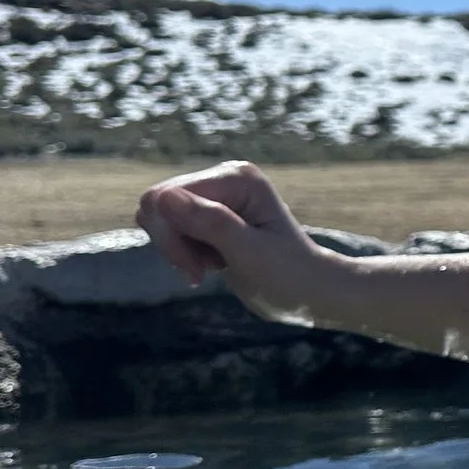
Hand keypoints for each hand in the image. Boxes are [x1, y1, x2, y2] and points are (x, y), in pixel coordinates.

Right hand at [134, 161, 344, 320]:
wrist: (309, 292)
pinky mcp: (211, 213)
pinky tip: (211, 264)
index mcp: (236, 177)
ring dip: (179, 251)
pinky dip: (185, 253)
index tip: (197, 270)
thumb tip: (162, 197)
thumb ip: (209, 223)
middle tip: (201, 272)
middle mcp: (224, 177)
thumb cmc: (288, 275)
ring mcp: (216, 194)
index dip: (170, 236)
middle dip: (173, 244)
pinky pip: (172, 230)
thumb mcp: (248, 252)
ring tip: (212, 267)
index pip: (166, 197)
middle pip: (158, 205)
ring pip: (161, 219)